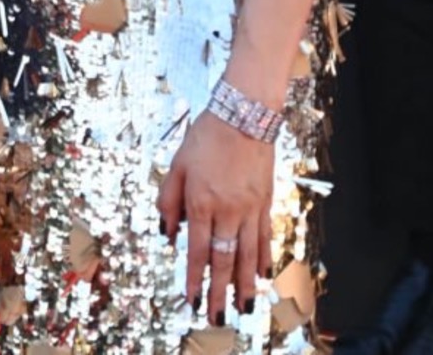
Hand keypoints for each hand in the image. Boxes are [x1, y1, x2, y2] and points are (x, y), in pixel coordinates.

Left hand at [159, 107, 276, 321]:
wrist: (243, 117)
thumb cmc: (204, 139)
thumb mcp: (176, 165)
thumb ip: (168, 201)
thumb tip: (167, 234)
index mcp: (201, 201)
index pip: (197, 249)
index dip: (194, 277)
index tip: (191, 299)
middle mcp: (228, 210)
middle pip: (224, 259)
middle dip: (220, 291)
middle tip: (218, 316)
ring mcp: (250, 209)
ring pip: (248, 255)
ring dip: (245, 284)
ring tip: (244, 308)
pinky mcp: (265, 204)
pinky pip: (265, 238)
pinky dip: (263, 260)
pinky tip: (262, 277)